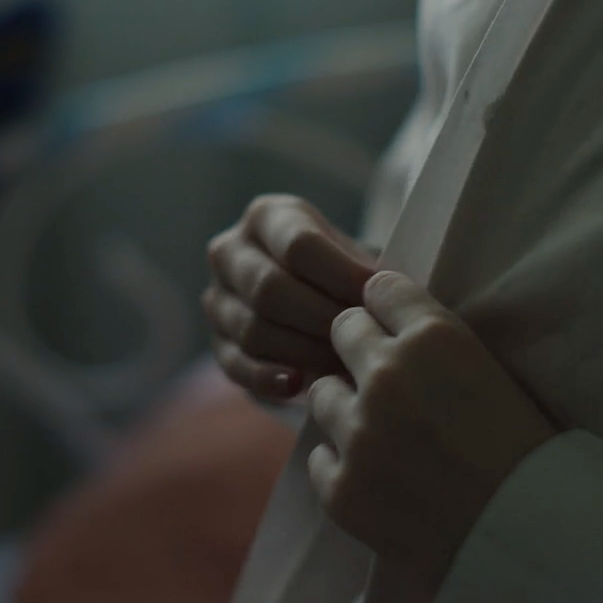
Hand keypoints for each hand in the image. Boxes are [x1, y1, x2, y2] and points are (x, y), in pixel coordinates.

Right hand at [203, 194, 378, 400]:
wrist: (317, 296)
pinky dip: (268, 378)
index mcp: (267, 217)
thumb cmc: (344, 273)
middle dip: (321, 317)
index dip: (341, 274)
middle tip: (362, 339)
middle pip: (269, 288)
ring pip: (253, 330)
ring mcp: (217, 299)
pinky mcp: (218, 343)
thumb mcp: (354, 256)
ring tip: (345, 363)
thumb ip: (366, 271)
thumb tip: (385, 296)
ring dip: (302, 351)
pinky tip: (298, 385)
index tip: (378, 298)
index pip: (298, 245)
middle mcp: (231, 251)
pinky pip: (236, 365)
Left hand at [308, 271, 558, 592]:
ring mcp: (358, 434)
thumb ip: (433, 340)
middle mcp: (387, 375)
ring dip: (346, 408)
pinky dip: (342, 466)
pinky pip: (319, 457)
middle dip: (360, 349)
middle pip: (342, 330)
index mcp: (434, 337)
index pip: (379, 289)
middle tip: (389, 383)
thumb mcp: (490, 371)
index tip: (398, 330)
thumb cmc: (526, 454)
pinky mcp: (340, 489)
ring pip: (322, 393)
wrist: (533, 540)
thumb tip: (385, 320)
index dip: (389, 311)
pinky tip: (380, 481)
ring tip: (386, 437)